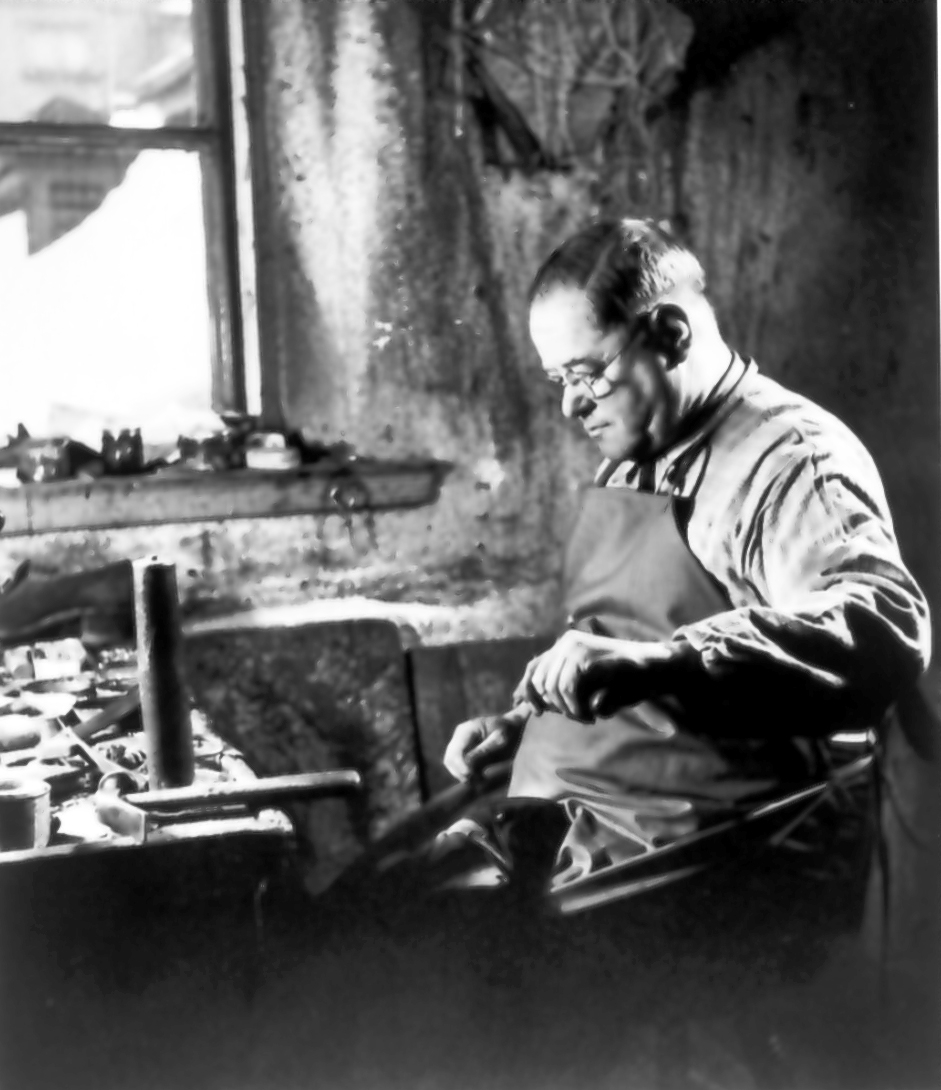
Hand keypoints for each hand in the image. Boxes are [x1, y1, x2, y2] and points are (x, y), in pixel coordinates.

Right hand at [443, 707, 528, 781]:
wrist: (512, 729)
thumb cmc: (508, 730)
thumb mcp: (501, 738)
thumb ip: (485, 749)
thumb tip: (468, 762)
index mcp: (468, 729)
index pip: (456, 749)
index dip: (459, 764)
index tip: (469, 775)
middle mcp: (460, 736)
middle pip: (450, 758)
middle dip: (460, 772)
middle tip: (477, 780)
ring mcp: (460, 745)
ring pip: (452, 765)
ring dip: (463, 776)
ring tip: (481, 780)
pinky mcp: (463, 754)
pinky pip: (458, 768)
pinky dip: (468, 776)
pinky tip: (481, 778)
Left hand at [513, 629, 677, 722]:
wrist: (655, 669)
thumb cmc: (624, 679)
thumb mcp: (588, 685)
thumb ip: (562, 690)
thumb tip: (528, 702)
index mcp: (564, 645)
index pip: (532, 669)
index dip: (528, 692)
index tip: (536, 713)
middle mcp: (566, 642)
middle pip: (540, 681)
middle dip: (555, 706)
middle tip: (579, 716)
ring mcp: (575, 646)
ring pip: (553, 687)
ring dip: (569, 710)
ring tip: (588, 717)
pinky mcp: (586, 656)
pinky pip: (568, 689)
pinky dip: (577, 708)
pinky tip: (592, 715)